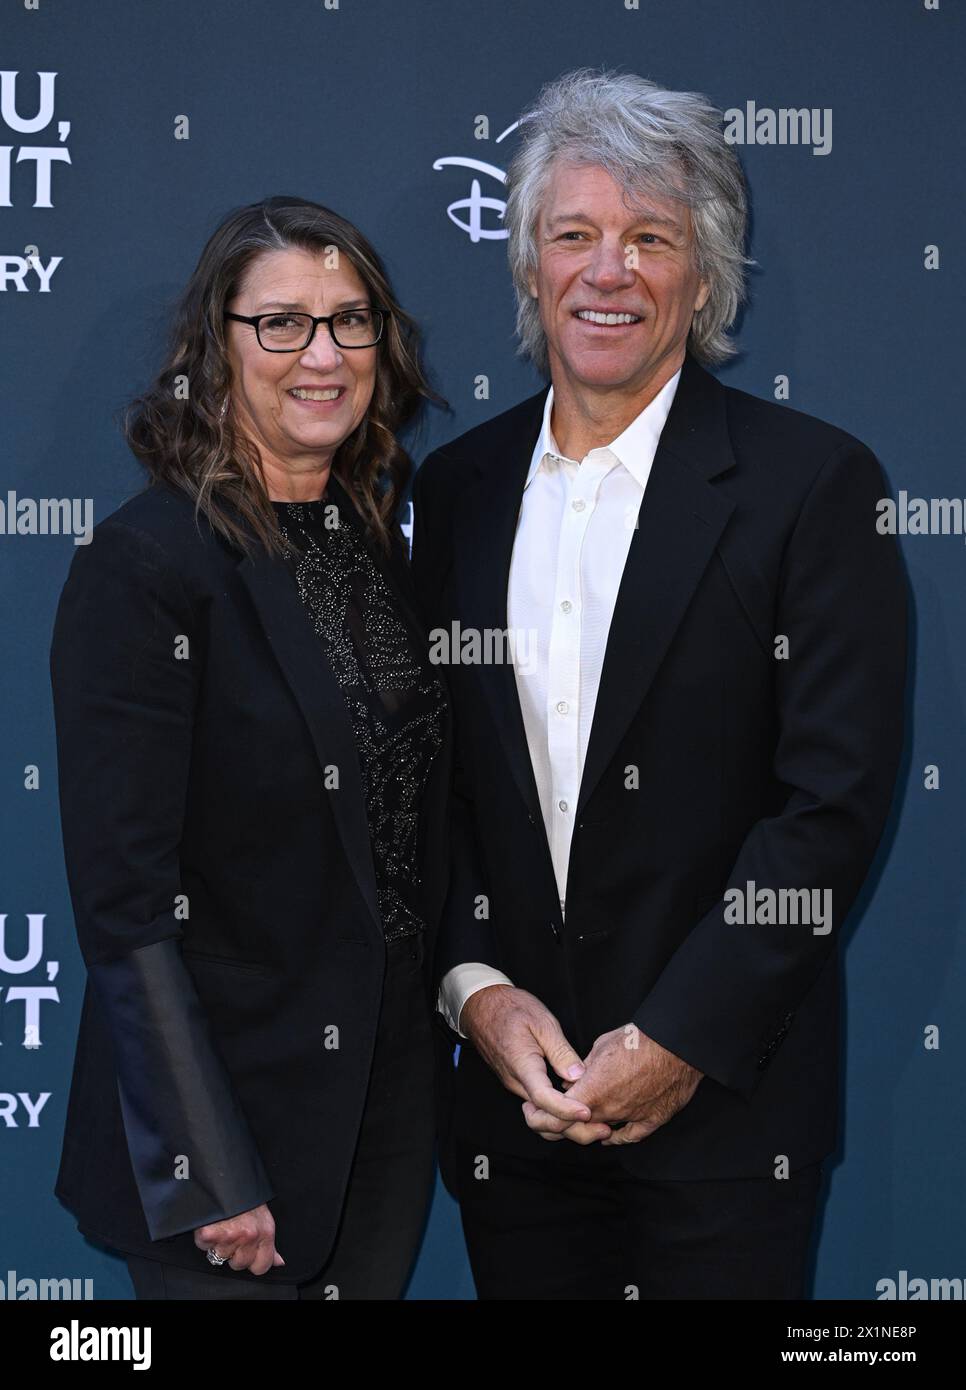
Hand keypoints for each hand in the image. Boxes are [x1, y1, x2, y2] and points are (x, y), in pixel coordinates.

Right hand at [194, 1203, 284, 1274]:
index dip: (252, 1261)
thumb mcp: (263, 1217)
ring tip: (222, 1224)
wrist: (225, 1174)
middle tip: (232, 1232)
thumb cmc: (245, 1194)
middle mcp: (249, 1236)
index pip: (261, 1267)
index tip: (246, 1250)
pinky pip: (204, 1246)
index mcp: (265, 1232)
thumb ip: (269, 1243)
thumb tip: (279, 1262)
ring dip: (218, 1243)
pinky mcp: (210, 1233)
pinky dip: (203, 1237)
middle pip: (238, 1264)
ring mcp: (229, 1235)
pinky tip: (211, 1223)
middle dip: (233, 1252)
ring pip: (220, 1257)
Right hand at [460, 985, 611, 1142]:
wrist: (482, 1007)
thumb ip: (560, 1051)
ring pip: (541, 1116)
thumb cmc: (511, 1009)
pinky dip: (558, 1113)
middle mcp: (517, 1083)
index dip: (566, 1111)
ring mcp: (516, 1085)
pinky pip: (539, 1106)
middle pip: (543, 1117)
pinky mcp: (519, 1084)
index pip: (543, 1099)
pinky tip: (577, 1107)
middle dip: (572, 1128)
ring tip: (596, 1122)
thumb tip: (578, 1076)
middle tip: (603, 1128)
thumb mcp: (541, 1022)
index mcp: (522, 1066)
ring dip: (567, 1124)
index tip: (588, 1112)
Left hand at [522, 1024, 701, 1144]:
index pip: (555, 1118)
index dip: (539, 1118)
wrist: (675, 1045)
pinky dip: (615, 1136)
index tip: (532, 1110)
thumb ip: (582, 1068)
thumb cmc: (636, 1040)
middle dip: (557, 1124)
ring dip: (586, 1127)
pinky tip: (607, 1134)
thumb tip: (571, 1080)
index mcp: (591, 1093)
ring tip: (576, 1118)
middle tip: (547, 1115)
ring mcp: (630, 1118)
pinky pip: (629, 1135)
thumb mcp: (600, 1047)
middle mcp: (608, 1111)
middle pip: (575, 1129)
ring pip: (600, 1132)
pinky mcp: (652, 1120)